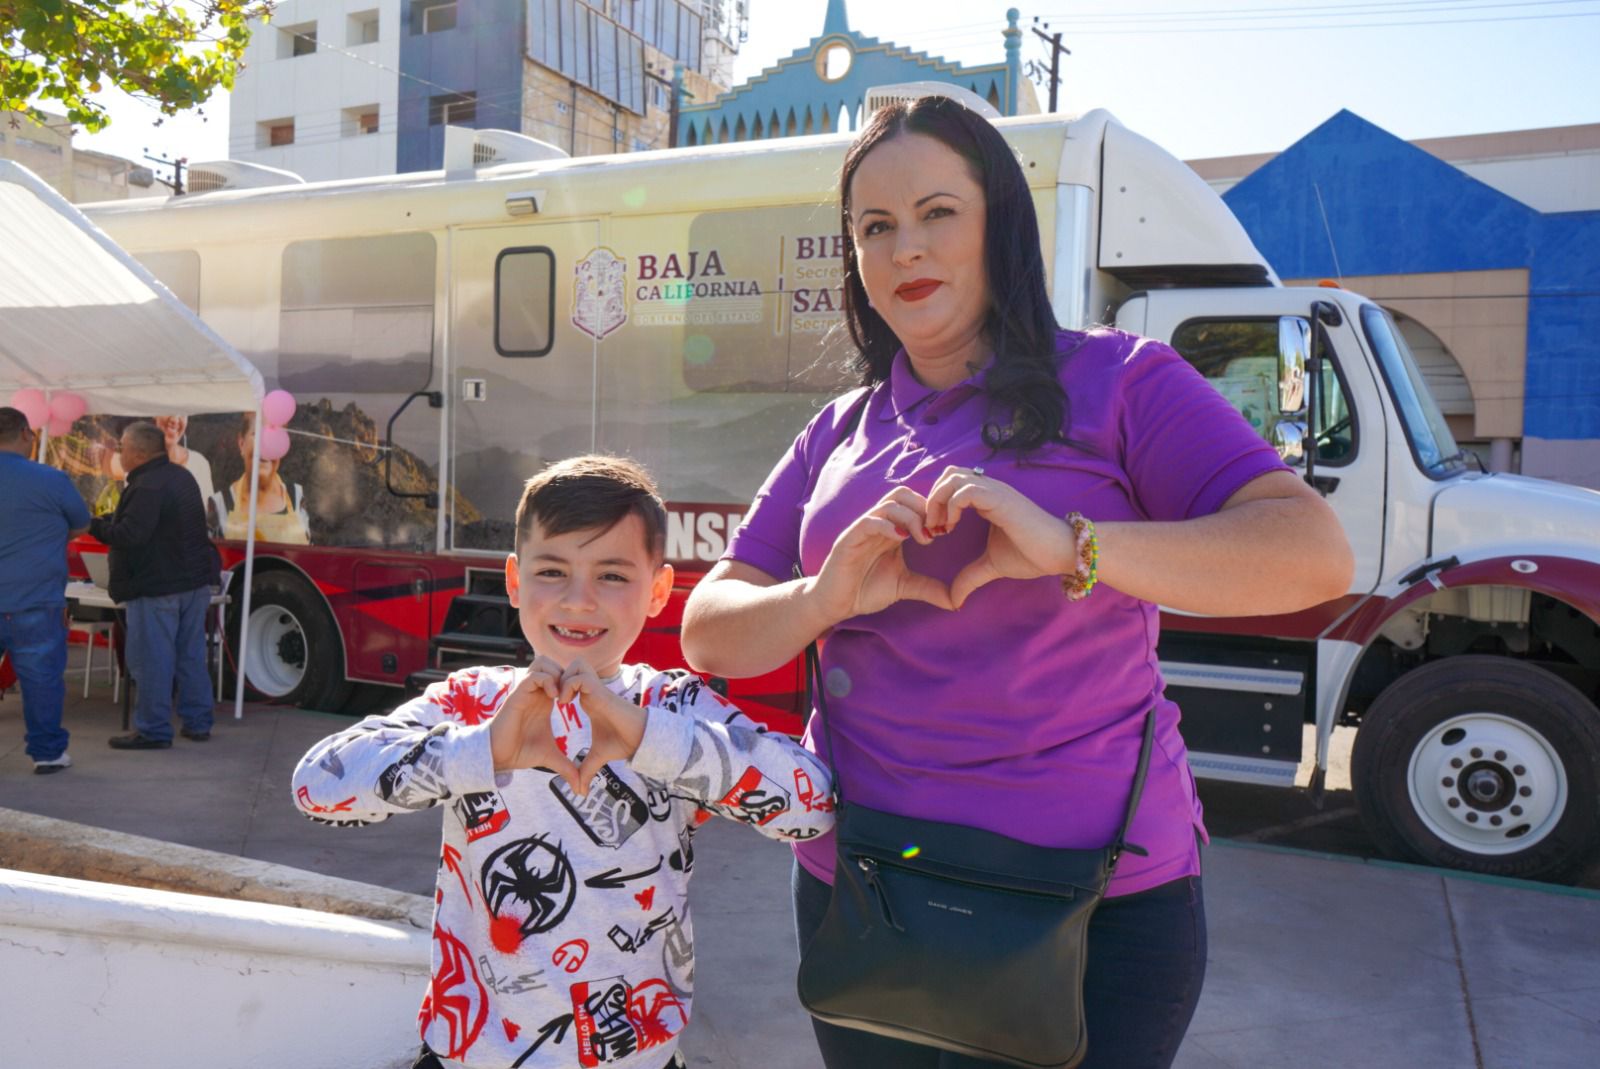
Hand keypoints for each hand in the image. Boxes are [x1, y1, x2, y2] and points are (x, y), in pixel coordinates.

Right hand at [489, 657, 580, 790]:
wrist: (499, 756)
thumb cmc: (521, 752)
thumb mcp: (550, 757)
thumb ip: (567, 767)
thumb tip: (580, 787)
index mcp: (544, 701)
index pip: (560, 676)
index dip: (573, 682)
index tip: (581, 699)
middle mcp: (536, 692)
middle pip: (552, 663)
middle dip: (566, 673)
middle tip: (573, 694)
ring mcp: (526, 691)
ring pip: (543, 663)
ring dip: (557, 674)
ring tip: (563, 696)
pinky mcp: (518, 694)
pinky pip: (534, 675)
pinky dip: (547, 680)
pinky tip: (555, 699)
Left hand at [559, 658, 646, 794]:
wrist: (639, 739)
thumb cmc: (621, 742)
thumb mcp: (597, 757)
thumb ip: (585, 770)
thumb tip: (579, 792)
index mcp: (589, 700)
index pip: (570, 680)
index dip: (559, 687)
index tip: (552, 705)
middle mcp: (591, 690)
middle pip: (571, 666)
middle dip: (559, 677)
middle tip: (553, 698)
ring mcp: (596, 688)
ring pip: (575, 665)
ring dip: (564, 679)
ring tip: (560, 700)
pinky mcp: (600, 690)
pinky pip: (579, 676)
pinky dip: (569, 685)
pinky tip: (566, 703)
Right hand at [807, 486, 952, 623]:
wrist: (836, 605)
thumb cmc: (865, 590)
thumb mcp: (904, 587)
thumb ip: (928, 588)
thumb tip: (956, 601)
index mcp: (891, 529)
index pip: (913, 503)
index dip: (932, 511)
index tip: (946, 530)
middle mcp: (878, 524)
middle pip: (902, 494)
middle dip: (923, 507)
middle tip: (937, 530)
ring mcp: (862, 529)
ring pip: (888, 504)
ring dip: (910, 517)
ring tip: (922, 537)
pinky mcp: (849, 539)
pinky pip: (868, 521)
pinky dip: (887, 526)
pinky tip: (901, 539)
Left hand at [923, 466, 1075, 608]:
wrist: (1061, 554)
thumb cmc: (1031, 554)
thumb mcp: (992, 566)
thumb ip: (970, 578)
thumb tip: (953, 601)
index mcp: (986, 498)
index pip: (952, 483)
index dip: (937, 503)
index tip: (935, 531)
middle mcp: (989, 489)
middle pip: (948, 474)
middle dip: (932, 499)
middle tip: (932, 527)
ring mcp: (995, 491)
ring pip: (953, 477)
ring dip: (938, 501)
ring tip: (940, 527)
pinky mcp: (1001, 499)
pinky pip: (966, 491)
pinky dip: (952, 506)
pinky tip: (952, 526)